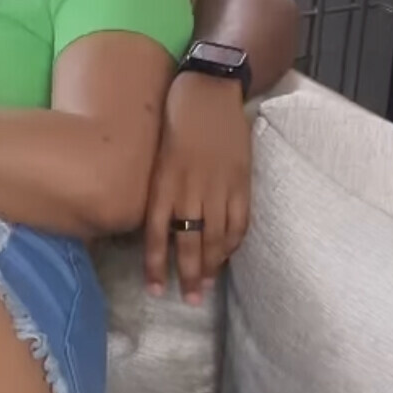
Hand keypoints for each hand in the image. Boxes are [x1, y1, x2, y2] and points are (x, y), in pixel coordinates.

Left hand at [143, 72, 251, 302]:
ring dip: (211, 265)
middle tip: (190, 300)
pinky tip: (227, 256)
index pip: (158, 235)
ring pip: (215, 237)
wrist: (208, 92)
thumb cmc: (173, 122)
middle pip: (189, 242)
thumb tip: (151, 227)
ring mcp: (218, 186)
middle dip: (188, 274)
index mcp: (164, 184)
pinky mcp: (240, 180)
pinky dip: (234, 242)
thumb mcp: (155, 158)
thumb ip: (156, 192)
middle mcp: (190, 189)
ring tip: (207, 287)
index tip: (156, 290)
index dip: (156, 266)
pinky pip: (239, 220)